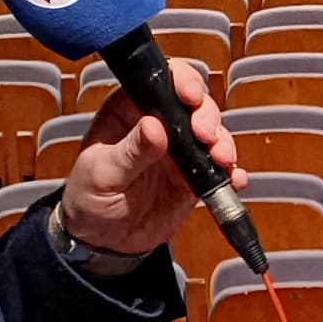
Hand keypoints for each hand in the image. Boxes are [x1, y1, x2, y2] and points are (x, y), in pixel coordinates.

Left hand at [62, 59, 236, 256]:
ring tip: (221, 160)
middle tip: (205, 136)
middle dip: (207, 116)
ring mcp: (179, 150)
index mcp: (128, 111)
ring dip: (223, 143)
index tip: (190, 97)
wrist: (102, 241)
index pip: (159, 80)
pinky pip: (219, 169)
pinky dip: (231, 173)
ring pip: (212, 133)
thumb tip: (153, 127)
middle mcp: (158, 124)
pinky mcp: (194, 176)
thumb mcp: (102, 175)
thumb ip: (129, 153)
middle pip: (195, 103)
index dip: (180, 80)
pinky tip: (233, 179)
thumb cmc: (89, 200)